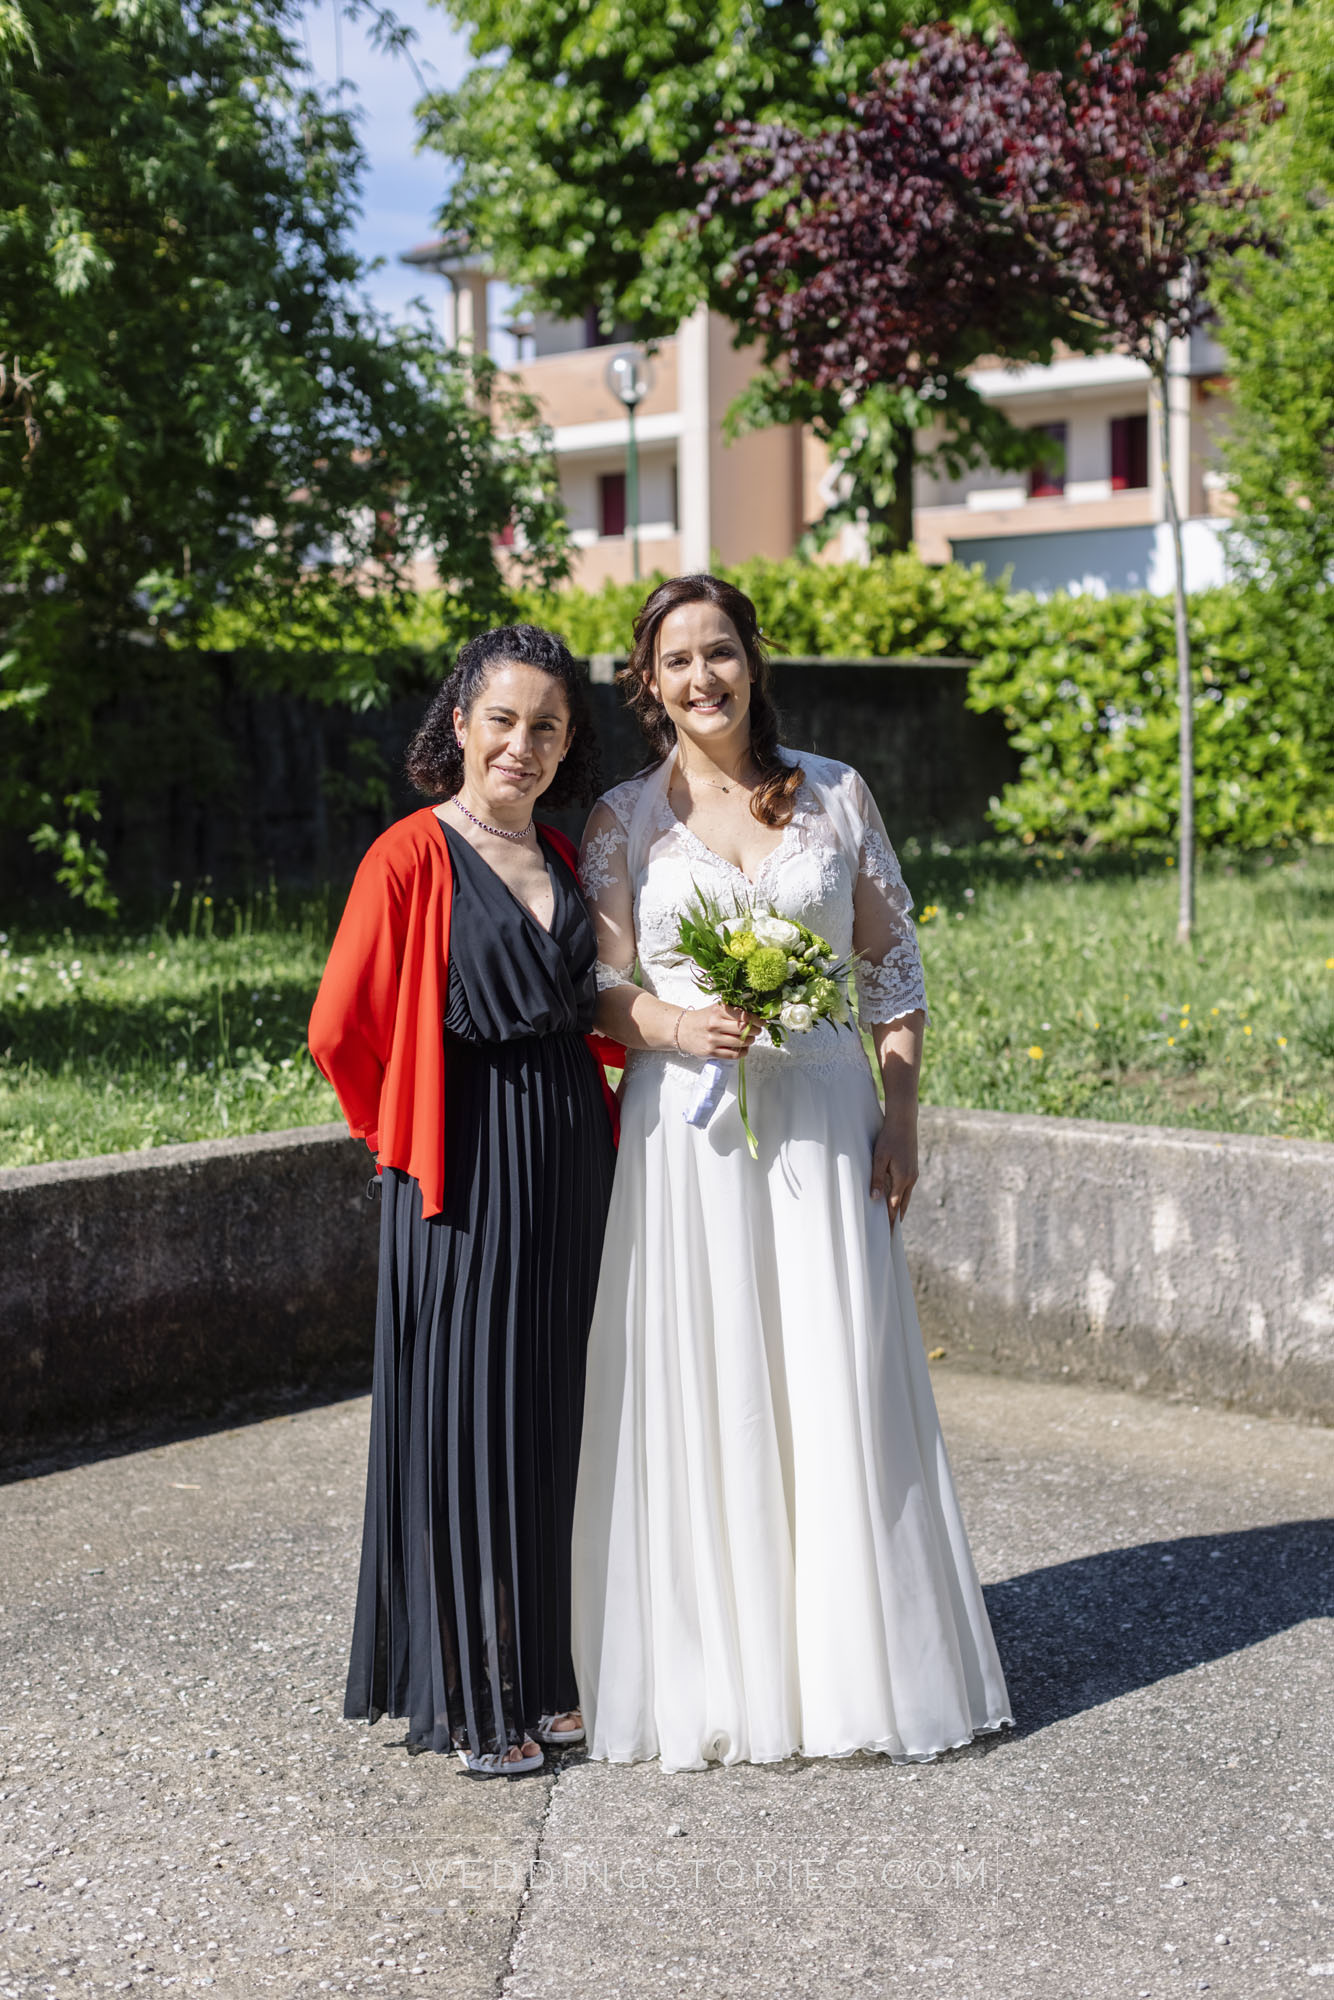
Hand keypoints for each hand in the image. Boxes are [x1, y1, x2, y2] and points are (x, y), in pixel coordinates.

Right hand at [676, 1000, 762, 1059]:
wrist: (682, 1030)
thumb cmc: (702, 1019)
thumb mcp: (715, 1009)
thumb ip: (732, 1010)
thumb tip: (755, 1014)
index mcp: (717, 1011)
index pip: (743, 1015)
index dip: (756, 1019)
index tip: (762, 1021)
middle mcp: (715, 1025)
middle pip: (744, 1029)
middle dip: (755, 1030)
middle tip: (757, 1030)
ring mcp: (713, 1039)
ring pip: (740, 1043)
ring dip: (750, 1041)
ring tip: (749, 1039)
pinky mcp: (711, 1052)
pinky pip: (733, 1055)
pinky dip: (743, 1052)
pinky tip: (743, 1048)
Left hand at [871, 1109, 918, 1224]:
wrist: (904, 1121)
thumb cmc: (888, 1138)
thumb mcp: (879, 1158)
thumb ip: (876, 1178)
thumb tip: (875, 1198)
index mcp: (902, 1179)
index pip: (894, 1206)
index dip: (889, 1220)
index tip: (886, 1235)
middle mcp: (910, 1179)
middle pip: (903, 1205)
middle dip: (896, 1219)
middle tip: (891, 1235)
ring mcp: (913, 1174)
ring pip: (906, 1197)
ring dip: (900, 1209)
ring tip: (894, 1221)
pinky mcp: (913, 1168)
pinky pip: (907, 1189)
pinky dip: (902, 1198)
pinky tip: (897, 1199)